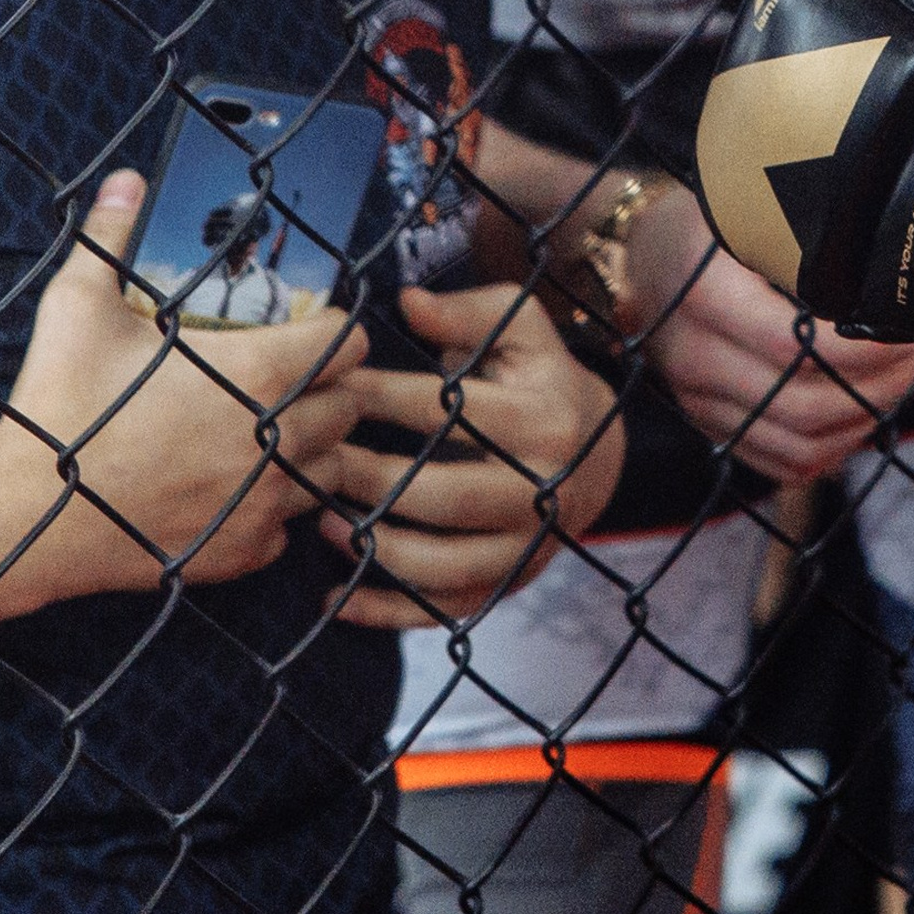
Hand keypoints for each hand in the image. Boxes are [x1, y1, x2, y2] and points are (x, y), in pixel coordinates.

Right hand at [0, 170, 365, 622]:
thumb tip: (126, 180)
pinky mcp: (241, 554)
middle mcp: (277, 440)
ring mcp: (263, 503)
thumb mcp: (80, 304)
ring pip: (328, 471)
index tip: (310, 328)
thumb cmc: (62, 405)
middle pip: (349, 407)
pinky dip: (273, 508)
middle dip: (329, 388)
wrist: (25, 516)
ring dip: (311, 449)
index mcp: (257, 373)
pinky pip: (287, 527)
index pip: (348, 344)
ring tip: (268, 432)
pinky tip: (236, 488)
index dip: (335, 330)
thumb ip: (112, 236)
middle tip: (289, 377)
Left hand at [320, 284, 622, 628]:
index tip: (334, 389)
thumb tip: (408, 301)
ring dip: (376, 550)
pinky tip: (336, 597)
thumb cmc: (540, 378)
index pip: (451, 412)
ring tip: (321, 522)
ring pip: (444, 565)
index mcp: (543, 421)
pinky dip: (387, 612)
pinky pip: (444, 610)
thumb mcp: (522, 330)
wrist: (599, 454)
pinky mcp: (509, 585)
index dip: (385, 398)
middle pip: (445, 496)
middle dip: (371, 478)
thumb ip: (468, 313)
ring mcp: (529, 547)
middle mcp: (542, 491)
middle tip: (314, 460)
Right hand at [644, 238, 913, 483]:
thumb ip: (799, 234)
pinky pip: (782, 463)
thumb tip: (883, 254)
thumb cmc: (702, 224)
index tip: (908, 329)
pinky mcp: (710, 427)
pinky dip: (832, 449)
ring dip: (864, 422)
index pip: (798, 349)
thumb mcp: (741, 210)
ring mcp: (698, 403)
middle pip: (806, 407)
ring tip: (900, 382)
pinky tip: (861, 411)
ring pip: (800, 446)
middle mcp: (695, 361)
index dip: (865, 351)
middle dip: (880, 389)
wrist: (637, 257)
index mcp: (706, 299)